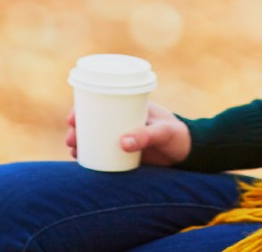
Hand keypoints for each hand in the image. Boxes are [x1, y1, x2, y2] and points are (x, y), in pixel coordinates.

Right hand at [65, 102, 191, 166]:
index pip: (102, 101)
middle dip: (76, 128)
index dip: (83, 108)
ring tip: (73, 150)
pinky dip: (91, 154)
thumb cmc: (179, 135)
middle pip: (93, 120)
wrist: (191, 154)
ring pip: (95, 136)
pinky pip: (103, 151)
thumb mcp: (164, 131)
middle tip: (70, 140)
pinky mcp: (126, 152)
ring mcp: (124, 135)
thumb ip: (146, 135)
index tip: (72, 119)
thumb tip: (121, 143)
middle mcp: (124, 119)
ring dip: (80, 141)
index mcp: (131, 106)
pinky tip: (81, 160)